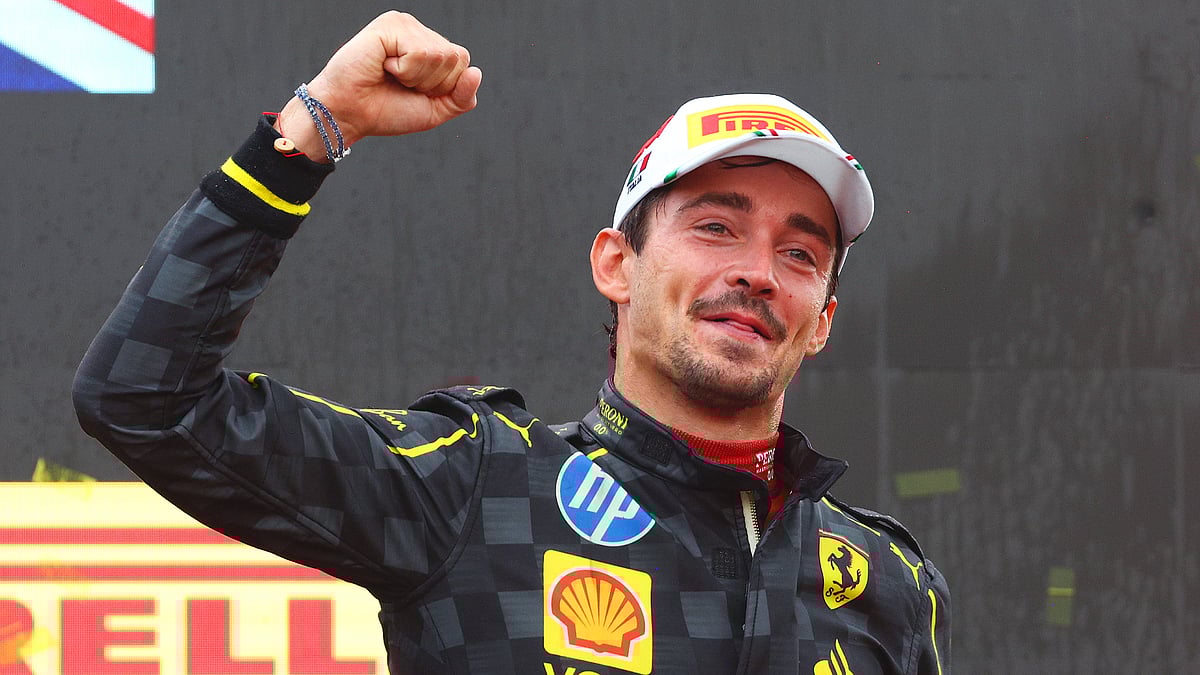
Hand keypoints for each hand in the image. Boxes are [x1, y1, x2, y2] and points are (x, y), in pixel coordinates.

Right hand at [275, 12, 481, 160]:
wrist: (351, 115)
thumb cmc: (386, 111)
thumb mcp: (435, 110)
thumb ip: (463, 97)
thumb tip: (476, 72)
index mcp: (430, 47)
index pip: (463, 63)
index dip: (443, 87)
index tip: (414, 91)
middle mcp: (419, 32)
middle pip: (456, 57)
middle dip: (432, 83)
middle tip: (401, 84)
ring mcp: (405, 25)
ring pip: (440, 55)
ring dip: (415, 77)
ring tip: (391, 75)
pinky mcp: (390, 24)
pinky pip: (420, 52)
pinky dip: (404, 70)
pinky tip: (384, 66)